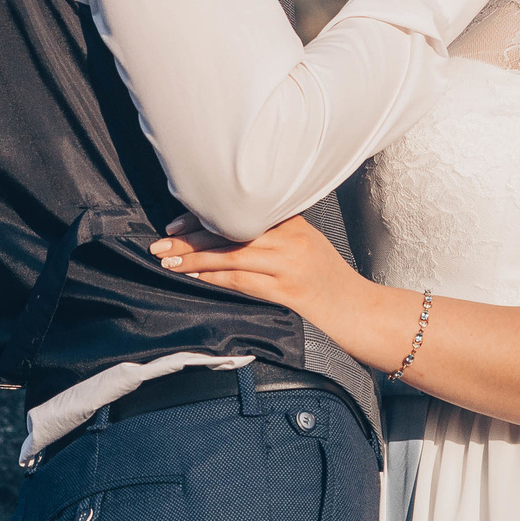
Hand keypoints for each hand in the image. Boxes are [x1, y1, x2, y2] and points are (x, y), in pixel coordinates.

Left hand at [151, 215, 368, 329]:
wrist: (360, 309)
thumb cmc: (327, 278)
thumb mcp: (305, 244)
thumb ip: (271, 233)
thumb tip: (221, 231)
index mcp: (292, 221)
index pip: (237, 211)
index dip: (202, 217)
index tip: (175, 224)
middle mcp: (291, 238)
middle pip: (230, 231)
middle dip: (189, 238)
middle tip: (159, 243)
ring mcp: (290, 263)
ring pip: (231, 255)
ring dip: (194, 259)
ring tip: (167, 261)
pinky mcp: (288, 290)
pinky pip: (241, 281)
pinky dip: (213, 279)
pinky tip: (193, 278)